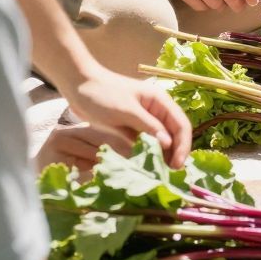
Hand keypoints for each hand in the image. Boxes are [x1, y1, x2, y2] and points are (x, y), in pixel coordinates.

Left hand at [61, 66, 191, 165]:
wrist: (78, 86)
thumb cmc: (102, 94)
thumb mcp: (126, 111)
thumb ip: (148, 127)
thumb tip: (168, 144)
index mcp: (160, 101)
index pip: (181, 124)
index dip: (183, 145)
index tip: (177, 165)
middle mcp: (156, 110)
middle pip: (174, 133)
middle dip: (175, 152)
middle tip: (170, 173)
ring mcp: (144, 119)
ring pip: (161, 139)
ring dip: (163, 155)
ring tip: (160, 173)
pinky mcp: (131, 126)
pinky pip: (145, 142)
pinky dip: (148, 153)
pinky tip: (146, 165)